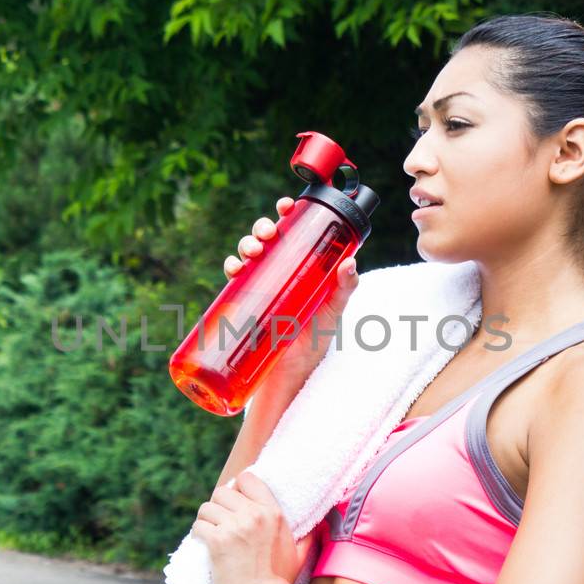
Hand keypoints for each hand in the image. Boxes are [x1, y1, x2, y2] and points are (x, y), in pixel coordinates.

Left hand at [192, 469, 320, 583]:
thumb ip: (306, 536)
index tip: (234, 505)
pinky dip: (198, 536)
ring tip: (211, 535)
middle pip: (222, 492)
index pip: (247, 478)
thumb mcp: (300, 553)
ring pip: (206, 508)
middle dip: (218, 507)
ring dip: (206, 521)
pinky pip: (198, 526)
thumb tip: (319, 527)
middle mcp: (254, 515)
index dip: (236, 489)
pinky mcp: (217, 541)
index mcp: (272, 512)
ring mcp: (235, 527)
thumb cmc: (280, 581)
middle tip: (220, 524)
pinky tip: (205, 546)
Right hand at [224, 196, 359, 405]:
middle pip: (267, 238)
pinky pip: (233, 279)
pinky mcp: (244, 303)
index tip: (287, 205)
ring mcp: (260, 286)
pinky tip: (235, 269)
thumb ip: (343, 289)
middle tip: (268, 232)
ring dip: (246, 244)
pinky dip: (231, 268)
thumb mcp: (332, 312)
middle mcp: (279, 272)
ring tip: (253, 251)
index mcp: (301, 267)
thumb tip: (351, 263)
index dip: (287, 214)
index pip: (293, 232)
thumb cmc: (313, 344)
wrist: (289, 378)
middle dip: (262, 227)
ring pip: (248, 253)